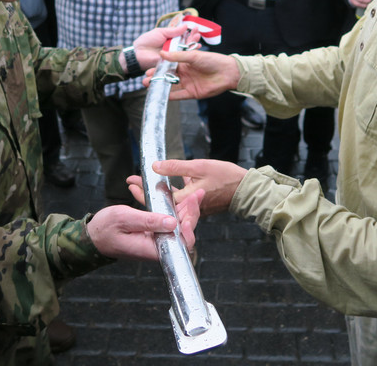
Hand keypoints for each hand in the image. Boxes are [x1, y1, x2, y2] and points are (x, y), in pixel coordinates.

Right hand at [87, 188, 203, 259]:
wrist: (92, 236)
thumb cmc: (105, 229)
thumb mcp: (125, 219)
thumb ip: (148, 221)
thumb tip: (173, 223)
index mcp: (152, 249)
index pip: (181, 243)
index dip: (190, 228)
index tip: (191, 208)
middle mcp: (157, 247)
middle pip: (183, 233)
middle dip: (191, 212)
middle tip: (198, 193)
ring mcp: (156, 240)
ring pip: (177, 226)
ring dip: (185, 208)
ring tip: (192, 191)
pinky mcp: (154, 233)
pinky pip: (169, 222)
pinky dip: (174, 208)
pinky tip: (179, 196)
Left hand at [128, 159, 247, 215]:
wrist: (246, 189)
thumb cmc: (225, 177)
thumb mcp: (199, 167)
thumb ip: (176, 168)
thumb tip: (155, 166)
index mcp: (186, 200)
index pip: (158, 198)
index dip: (142, 190)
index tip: (130, 181)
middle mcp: (189, 208)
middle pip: (162, 202)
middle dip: (146, 192)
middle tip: (132, 182)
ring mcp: (194, 208)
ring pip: (171, 201)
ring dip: (159, 191)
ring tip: (146, 181)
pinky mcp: (200, 206)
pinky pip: (182, 200)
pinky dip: (173, 192)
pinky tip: (169, 183)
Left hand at [130, 24, 197, 71]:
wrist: (137, 53)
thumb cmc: (147, 41)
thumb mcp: (161, 32)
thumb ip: (174, 31)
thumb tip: (186, 25)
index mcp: (171, 40)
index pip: (184, 36)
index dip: (190, 33)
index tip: (196, 29)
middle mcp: (174, 49)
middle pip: (186, 44)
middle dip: (193, 39)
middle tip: (199, 35)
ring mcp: (173, 57)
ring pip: (184, 53)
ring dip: (192, 48)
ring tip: (199, 42)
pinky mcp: (171, 64)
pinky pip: (179, 61)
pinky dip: (186, 58)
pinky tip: (193, 54)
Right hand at [143, 48, 239, 99]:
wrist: (228, 72)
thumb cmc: (213, 60)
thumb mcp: (194, 56)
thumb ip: (177, 56)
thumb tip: (162, 54)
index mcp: (185, 63)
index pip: (168, 65)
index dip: (158, 68)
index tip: (148, 69)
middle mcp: (185, 73)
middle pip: (167, 76)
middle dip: (156, 78)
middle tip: (145, 79)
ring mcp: (188, 83)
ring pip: (171, 86)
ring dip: (161, 87)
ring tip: (149, 87)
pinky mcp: (192, 93)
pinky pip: (179, 95)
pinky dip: (170, 96)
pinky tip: (161, 96)